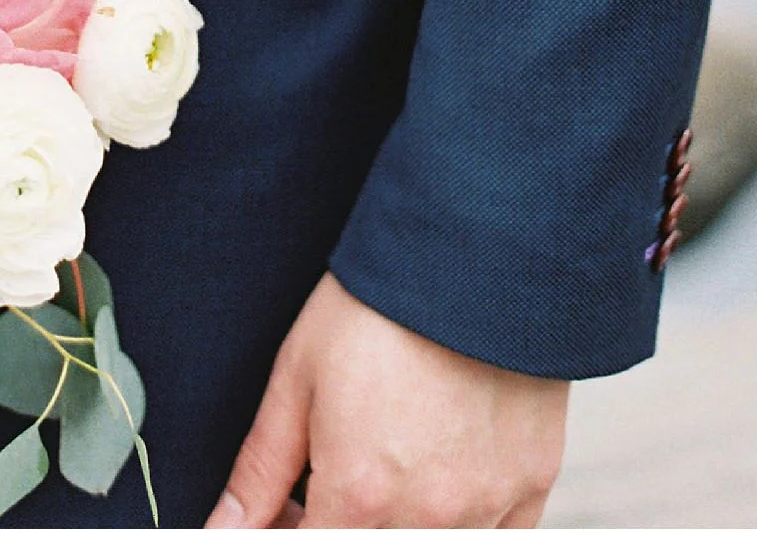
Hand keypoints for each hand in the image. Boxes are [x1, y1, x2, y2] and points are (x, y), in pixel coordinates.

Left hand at [210, 274, 568, 528]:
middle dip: (342, 525)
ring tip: (384, 463)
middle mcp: (426, 518)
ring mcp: (485, 508)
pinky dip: (460, 522)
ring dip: (398, 523)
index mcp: (359, 495)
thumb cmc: (377, 305)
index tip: (287, 508)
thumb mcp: (298, 377)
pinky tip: (438, 470)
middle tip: (328, 482)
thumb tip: (225, 529)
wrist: (473, 250)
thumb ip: (260, 471)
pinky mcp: (531, 487)